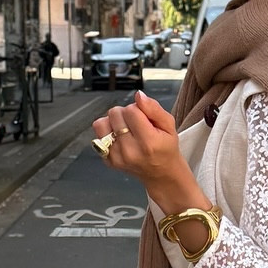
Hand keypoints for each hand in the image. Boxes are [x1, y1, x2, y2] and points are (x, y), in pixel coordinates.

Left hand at [92, 93, 208, 222]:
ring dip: (113, 122)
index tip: (145, 119)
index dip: (138, 109)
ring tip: (126, 130)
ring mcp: (116, 157)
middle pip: (115, 114)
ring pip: (101, 123)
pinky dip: (108, 133)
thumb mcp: (169, 125)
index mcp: (148, 142)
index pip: (131, 110)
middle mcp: (129, 151)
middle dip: (125, 114)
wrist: (160, 172)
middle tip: (136, 125)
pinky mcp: (108, 160)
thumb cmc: (165, 146)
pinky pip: (98, 135)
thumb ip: (154, 108)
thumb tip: (138, 95)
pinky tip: (120, 139)